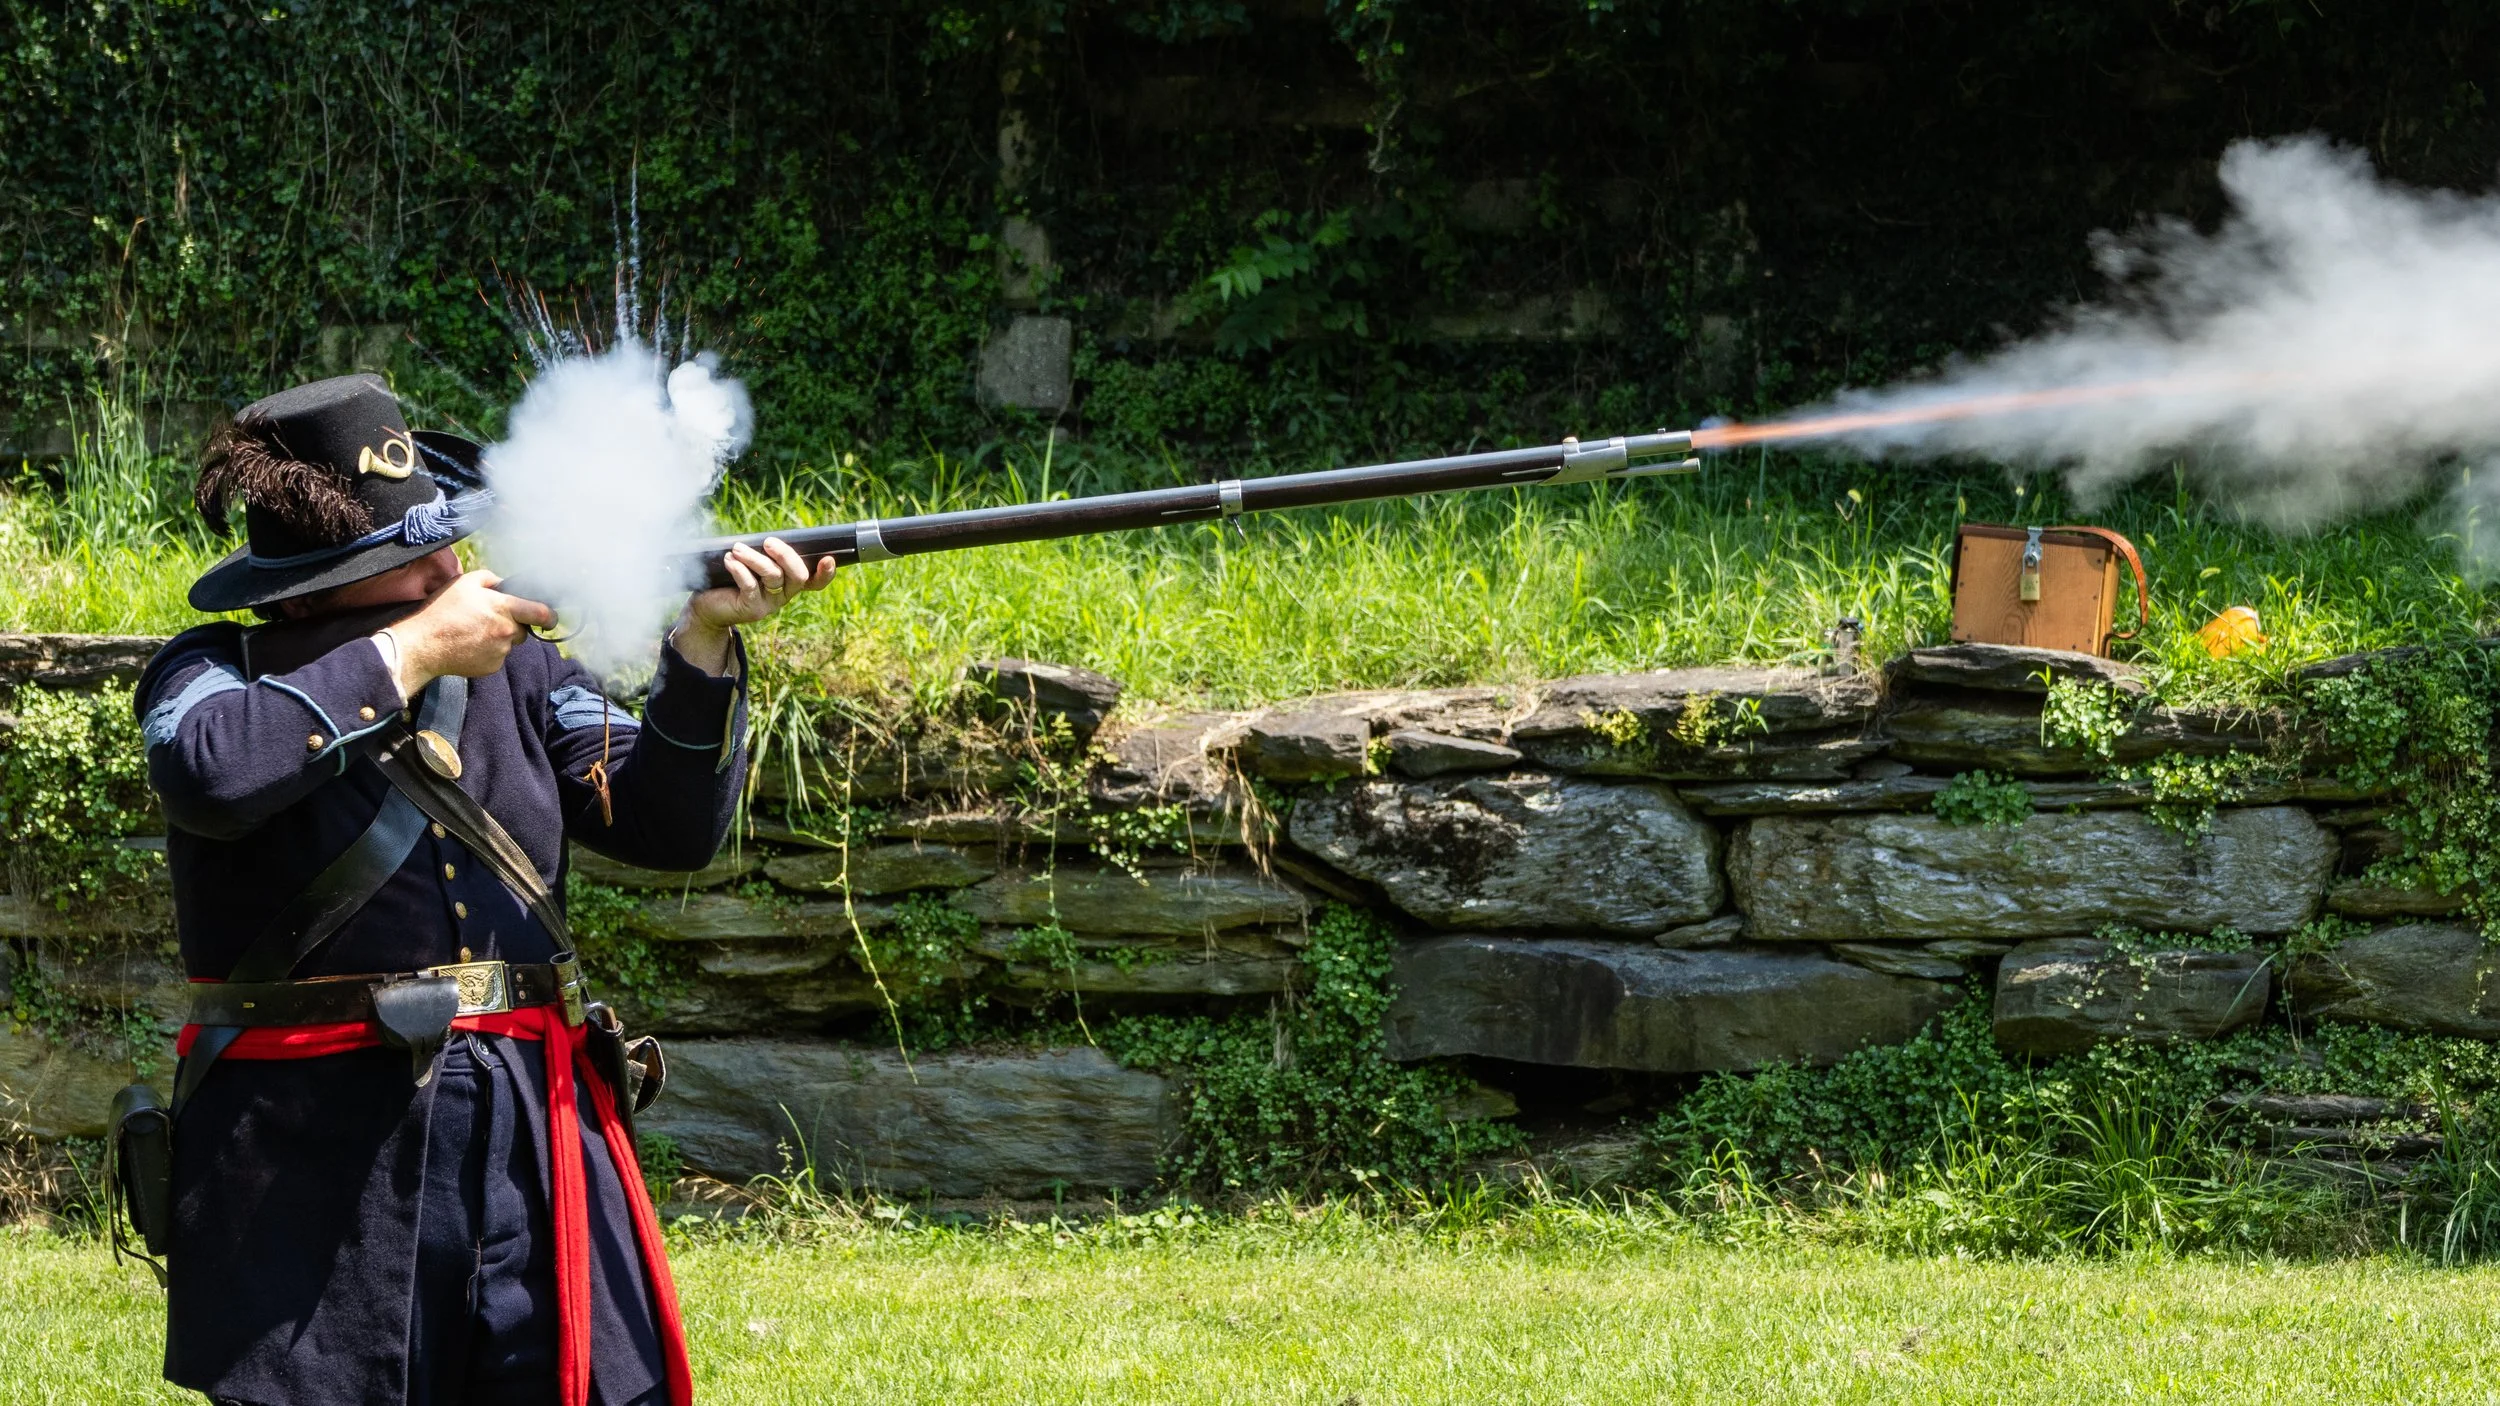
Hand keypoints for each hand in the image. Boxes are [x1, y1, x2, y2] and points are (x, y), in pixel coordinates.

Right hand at [387, 570, 555, 693]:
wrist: (423, 644)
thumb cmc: (442, 610)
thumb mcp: (465, 582)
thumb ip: (491, 580)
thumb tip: (505, 585)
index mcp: (504, 608)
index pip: (542, 613)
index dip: (550, 616)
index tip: (550, 618)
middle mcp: (507, 632)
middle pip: (523, 629)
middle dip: (513, 624)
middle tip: (488, 620)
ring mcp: (500, 652)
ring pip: (509, 643)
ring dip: (498, 638)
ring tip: (472, 632)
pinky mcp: (491, 667)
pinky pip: (497, 657)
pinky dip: (488, 651)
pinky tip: (469, 645)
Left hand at [673, 538, 835, 673]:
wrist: (708, 607)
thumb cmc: (729, 580)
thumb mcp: (750, 565)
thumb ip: (762, 554)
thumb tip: (766, 537)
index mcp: (789, 584)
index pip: (815, 581)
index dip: (826, 573)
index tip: (828, 558)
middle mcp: (784, 595)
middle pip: (798, 576)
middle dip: (786, 556)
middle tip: (767, 542)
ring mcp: (769, 604)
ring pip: (773, 577)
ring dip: (754, 558)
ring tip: (737, 548)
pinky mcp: (751, 608)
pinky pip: (750, 586)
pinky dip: (739, 569)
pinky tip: (729, 560)